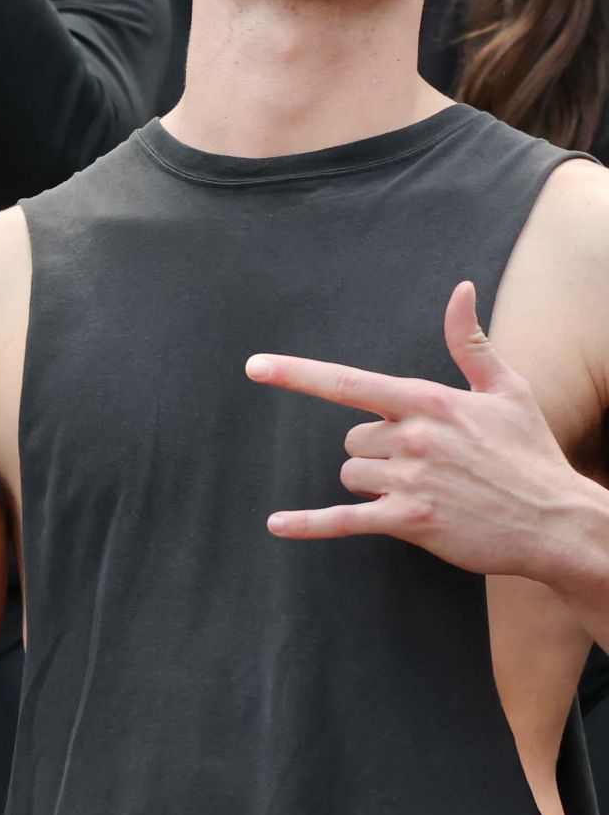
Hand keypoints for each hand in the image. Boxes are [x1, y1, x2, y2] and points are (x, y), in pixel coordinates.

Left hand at [249, 281, 599, 581]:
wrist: (559, 522)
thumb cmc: (530, 454)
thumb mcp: (508, 390)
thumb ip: (470, 342)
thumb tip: (462, 289)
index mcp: (427, 401)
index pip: (348, 382)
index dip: (297, 374)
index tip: (255, 367)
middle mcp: (413, 437)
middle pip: (352, 439)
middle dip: (377, 451)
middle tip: (428, 464)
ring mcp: (410, 479)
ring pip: (351, 474)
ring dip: (375, 484)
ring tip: (428, 490)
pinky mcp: (410, 520)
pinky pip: (344, 520)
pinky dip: (309, 524)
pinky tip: (278, 525)